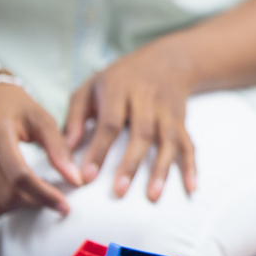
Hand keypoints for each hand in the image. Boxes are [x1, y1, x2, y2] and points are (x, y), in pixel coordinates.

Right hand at [0, 82, 82, 216]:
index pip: (19, 176)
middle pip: (5, 195)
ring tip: (35, 193)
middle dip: (33, 202)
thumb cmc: (14, 107)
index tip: (64, 205)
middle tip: (52, 197)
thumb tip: (75, 180)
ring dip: (17, 207)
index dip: (44, 195)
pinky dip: (1, 204)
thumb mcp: (42, 119)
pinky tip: (16, 191)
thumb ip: (59, 150)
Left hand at [64, 43, 196, 201]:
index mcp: (119, 90)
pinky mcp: (181, 120)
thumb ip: (75, 117)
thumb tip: (64, 149)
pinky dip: (191, 165)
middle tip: (119, 191)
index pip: (110, 122)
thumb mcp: (90, 87)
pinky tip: (190, 186)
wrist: (167, 60)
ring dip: (162, 168)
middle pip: (142, 132)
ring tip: (153, 195)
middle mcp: (147, 99)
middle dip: (131, 163)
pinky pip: (188, 143)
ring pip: (168, 139)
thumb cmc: (120, 79)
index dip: (99, 149)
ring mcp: (167, 110)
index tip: (87, 176)